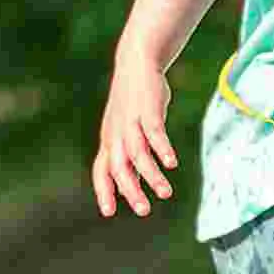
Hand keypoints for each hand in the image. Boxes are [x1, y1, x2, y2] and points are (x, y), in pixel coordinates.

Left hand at [93, 47, 175, 217]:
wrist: (136, 62)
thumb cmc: (132, 101)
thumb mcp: (125, 128)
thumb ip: (128, 154)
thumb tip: (133, 182)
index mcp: (109, 141)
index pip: (101, 171)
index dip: (103, 190)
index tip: (108, 212)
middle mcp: (117, 134)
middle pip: (119, 167)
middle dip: (131, 191)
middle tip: (144, 211)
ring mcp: (131, 122)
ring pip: (138, 154)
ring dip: (151, 175)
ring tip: (166, 193)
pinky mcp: (147, 110)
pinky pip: (154, 133)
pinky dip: (162, 149)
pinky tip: (172, 163)